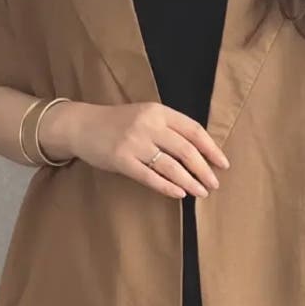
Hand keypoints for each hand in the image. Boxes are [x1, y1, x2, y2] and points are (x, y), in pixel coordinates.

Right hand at [48, 101, 229, 198]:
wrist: (81, 125)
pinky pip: (149, 177)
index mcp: (158, 111)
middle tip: (214, 184)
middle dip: (204, 169)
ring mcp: (134, 142)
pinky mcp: (121, 159)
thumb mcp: (145, 116)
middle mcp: (148, 124)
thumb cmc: (118, 123)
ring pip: (170, 166)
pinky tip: (179, 194)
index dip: (211, 149)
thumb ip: (169, 128)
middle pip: (186, 150)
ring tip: (201, 192)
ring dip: (189, 181)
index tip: (223, 164)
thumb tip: (200, 153)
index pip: (193, 130)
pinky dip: (167, 187)